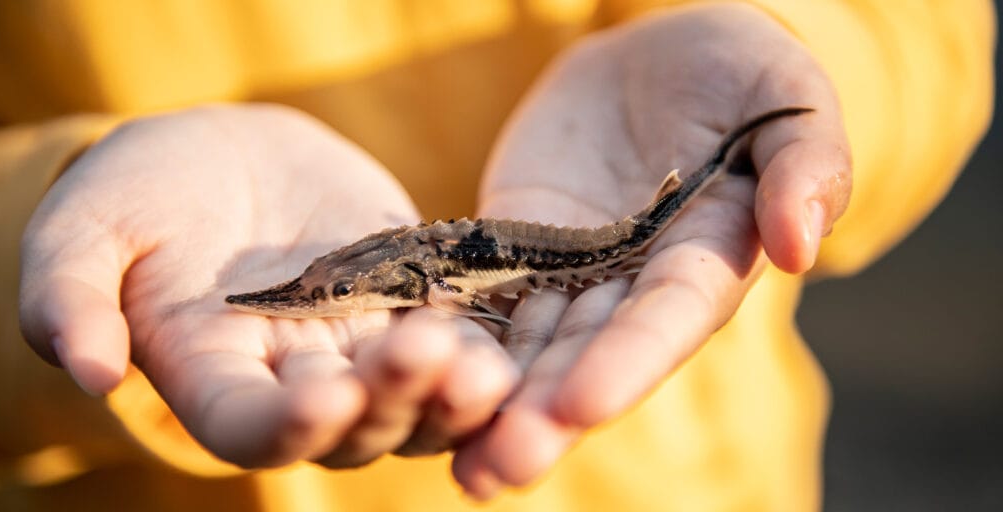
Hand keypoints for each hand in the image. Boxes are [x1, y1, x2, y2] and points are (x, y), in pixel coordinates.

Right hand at [19, 104, 518, 467]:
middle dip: (390, 400)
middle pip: (349, 427)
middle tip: (426, 359)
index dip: (287, 425)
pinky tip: (512, 335)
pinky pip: (456, 344)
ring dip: (452, 397)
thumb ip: (70, 296)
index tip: (326, 398)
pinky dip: (484, 348)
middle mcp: (294, 381)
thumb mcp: (86, 230)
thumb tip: (84, 370)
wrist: (222, 159)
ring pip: (414, 404)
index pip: (249, 429)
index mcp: (212, 376)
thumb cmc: (142, 194)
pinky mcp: (408, 308)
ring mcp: (358, 350)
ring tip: (484, 368)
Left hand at [452, 3, 850, 496]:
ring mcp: (572, 270)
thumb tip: (801, 247)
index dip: (628, 361)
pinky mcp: (516, 247)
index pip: (668, 318)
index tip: (580, 405)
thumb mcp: (786, 99)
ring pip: (533, 345)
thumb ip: (806, 165)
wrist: (655, 54)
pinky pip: (483, 296)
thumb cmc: (737, 71)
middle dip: (548, 412)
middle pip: (592, 355)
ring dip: (497, 401)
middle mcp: (637, 284)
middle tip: (497, 469)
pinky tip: (414, 379)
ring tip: (458, 466)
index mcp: (709, 258)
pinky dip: (455, 338)